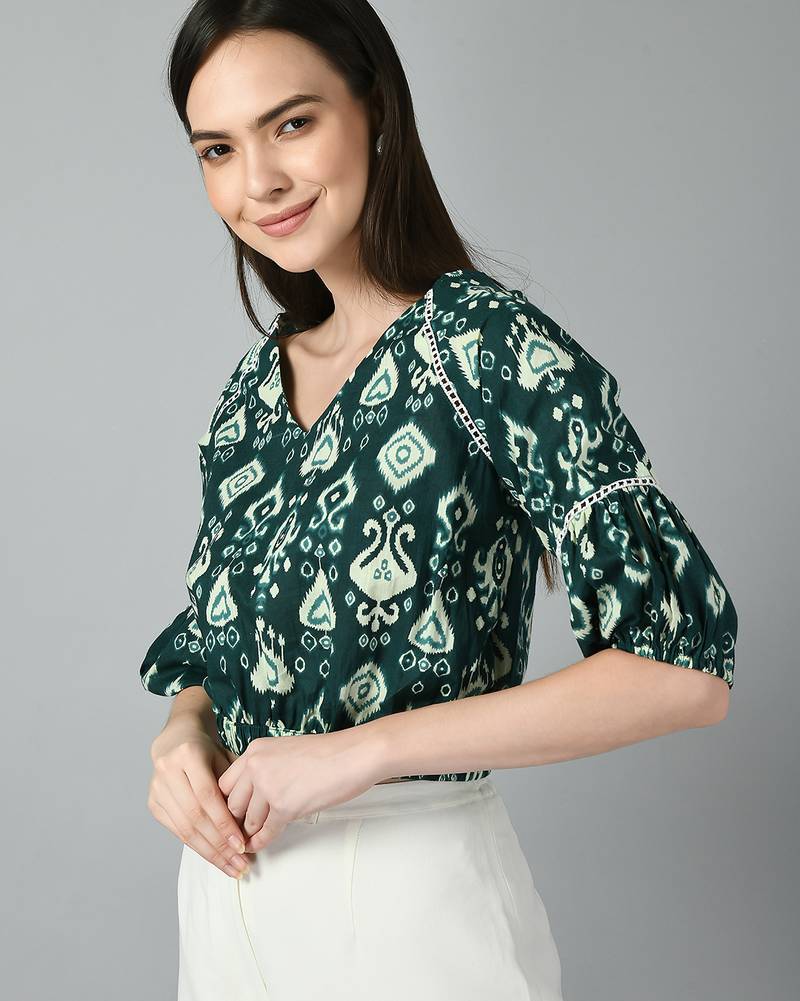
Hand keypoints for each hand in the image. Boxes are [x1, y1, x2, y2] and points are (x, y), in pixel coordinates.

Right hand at [147, 720, 255, 877]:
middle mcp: (168, 771)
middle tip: (240, 863)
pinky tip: (214, 856)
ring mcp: (157, 788)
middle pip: (195, 816)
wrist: (176, 740)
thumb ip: (234, 785)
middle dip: (219, 844)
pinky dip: (197, 846)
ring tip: (230, 867)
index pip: (207, 796)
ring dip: (209, 852)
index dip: (224, 823)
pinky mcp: (153, 803)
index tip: (242, 844)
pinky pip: (176, 831)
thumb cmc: (207, 751)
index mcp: (188, 754)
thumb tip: (251, 823)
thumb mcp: (224, 758)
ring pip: (184, 828)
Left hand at [217, 728, 380, 852]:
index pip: (225, 783)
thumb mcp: (285, 750)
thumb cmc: (328, 752)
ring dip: (251, 832)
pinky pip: (266, 831)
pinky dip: (262, 842)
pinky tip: (260, 845)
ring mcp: (269, 787)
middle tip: (240, 830)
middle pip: (231, 804)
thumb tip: (254, 792)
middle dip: (236, 820)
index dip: (228, 802)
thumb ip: (265, 767)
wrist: (353, 755)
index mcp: (255, 750)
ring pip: (248, 820)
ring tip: (251, 839)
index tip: (232, 813)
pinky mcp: (284, 806)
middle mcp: (256, 766)